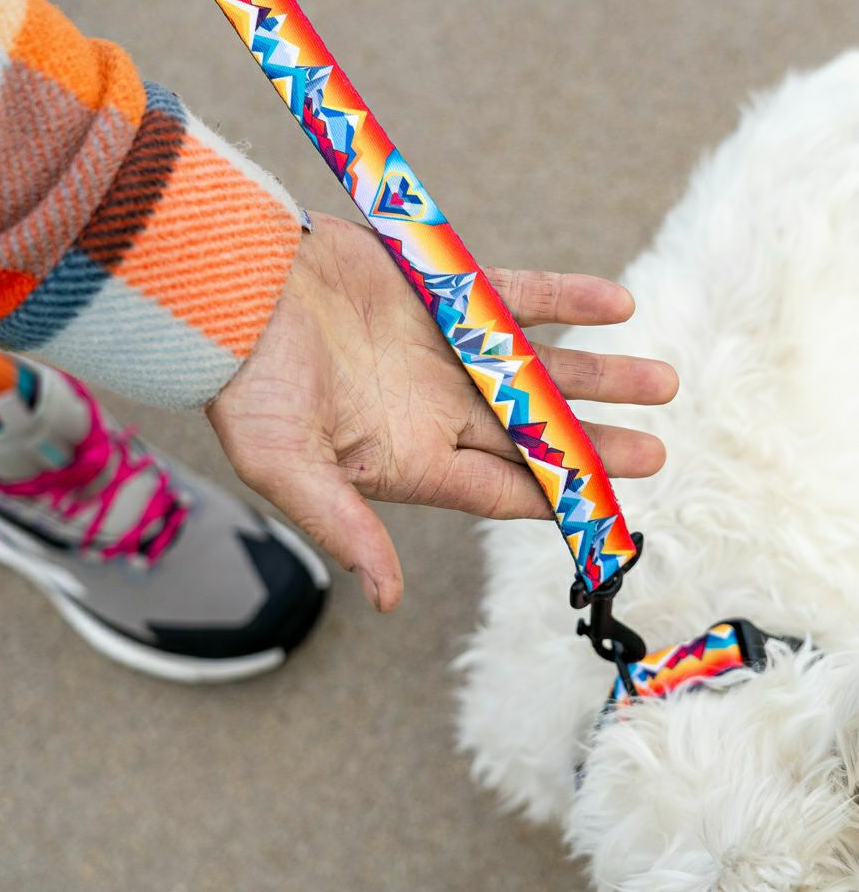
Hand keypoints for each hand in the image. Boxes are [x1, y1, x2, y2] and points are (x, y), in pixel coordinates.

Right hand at [208, 212, 677, 611]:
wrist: (229, 293)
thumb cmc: (246, 386)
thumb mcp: (285, 468)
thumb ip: (345, 526)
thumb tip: (386, 598)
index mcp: (409, 458)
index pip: (501, 491)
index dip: (559, 500)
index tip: (614, 507)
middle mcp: (435, 410)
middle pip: (533, 435)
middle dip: (595, 444)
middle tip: (657, 452)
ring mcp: (443, 352)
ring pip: (538, 368)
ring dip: (600, 375)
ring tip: (662, 381)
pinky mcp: (441, 295)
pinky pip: (516, 298)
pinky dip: (566, 302)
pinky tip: (616, 306)